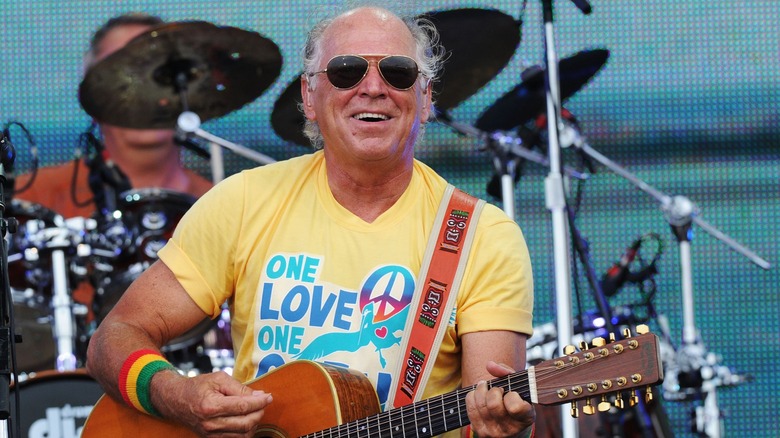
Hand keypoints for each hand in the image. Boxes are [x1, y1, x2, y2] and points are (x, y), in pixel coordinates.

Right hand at [152, 370, 273, 436]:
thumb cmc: (198, 387)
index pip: (243, 407)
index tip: (268, 396)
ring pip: (242, 435)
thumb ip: (239, 387)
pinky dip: (245, 431)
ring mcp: (210, 434)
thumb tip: (259, 395)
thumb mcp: (219, 379)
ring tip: (255, 411)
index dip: (259, 402)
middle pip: (245, 424)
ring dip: (254, 423)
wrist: (176, 400)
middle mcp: (210, 423)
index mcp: (211, 406)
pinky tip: (247, 420)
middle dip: (259, 413)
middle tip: (263, 403)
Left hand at [465, 361, 534, 437]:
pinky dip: (472, 396)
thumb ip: (506, 372)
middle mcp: (510, 429)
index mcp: (525, 418)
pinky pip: (470, 408)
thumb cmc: (516, 401)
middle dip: (493, 390)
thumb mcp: (518, 386)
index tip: (512, 393)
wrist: (510, 425)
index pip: (515, 407)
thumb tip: (489, 365)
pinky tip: (478, 395)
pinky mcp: (480, 431)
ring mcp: (494, 432)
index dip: (512, 396)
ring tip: (485, 387)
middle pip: (493, 404)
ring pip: (480, 405)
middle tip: (497, 388)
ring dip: (481, 390)